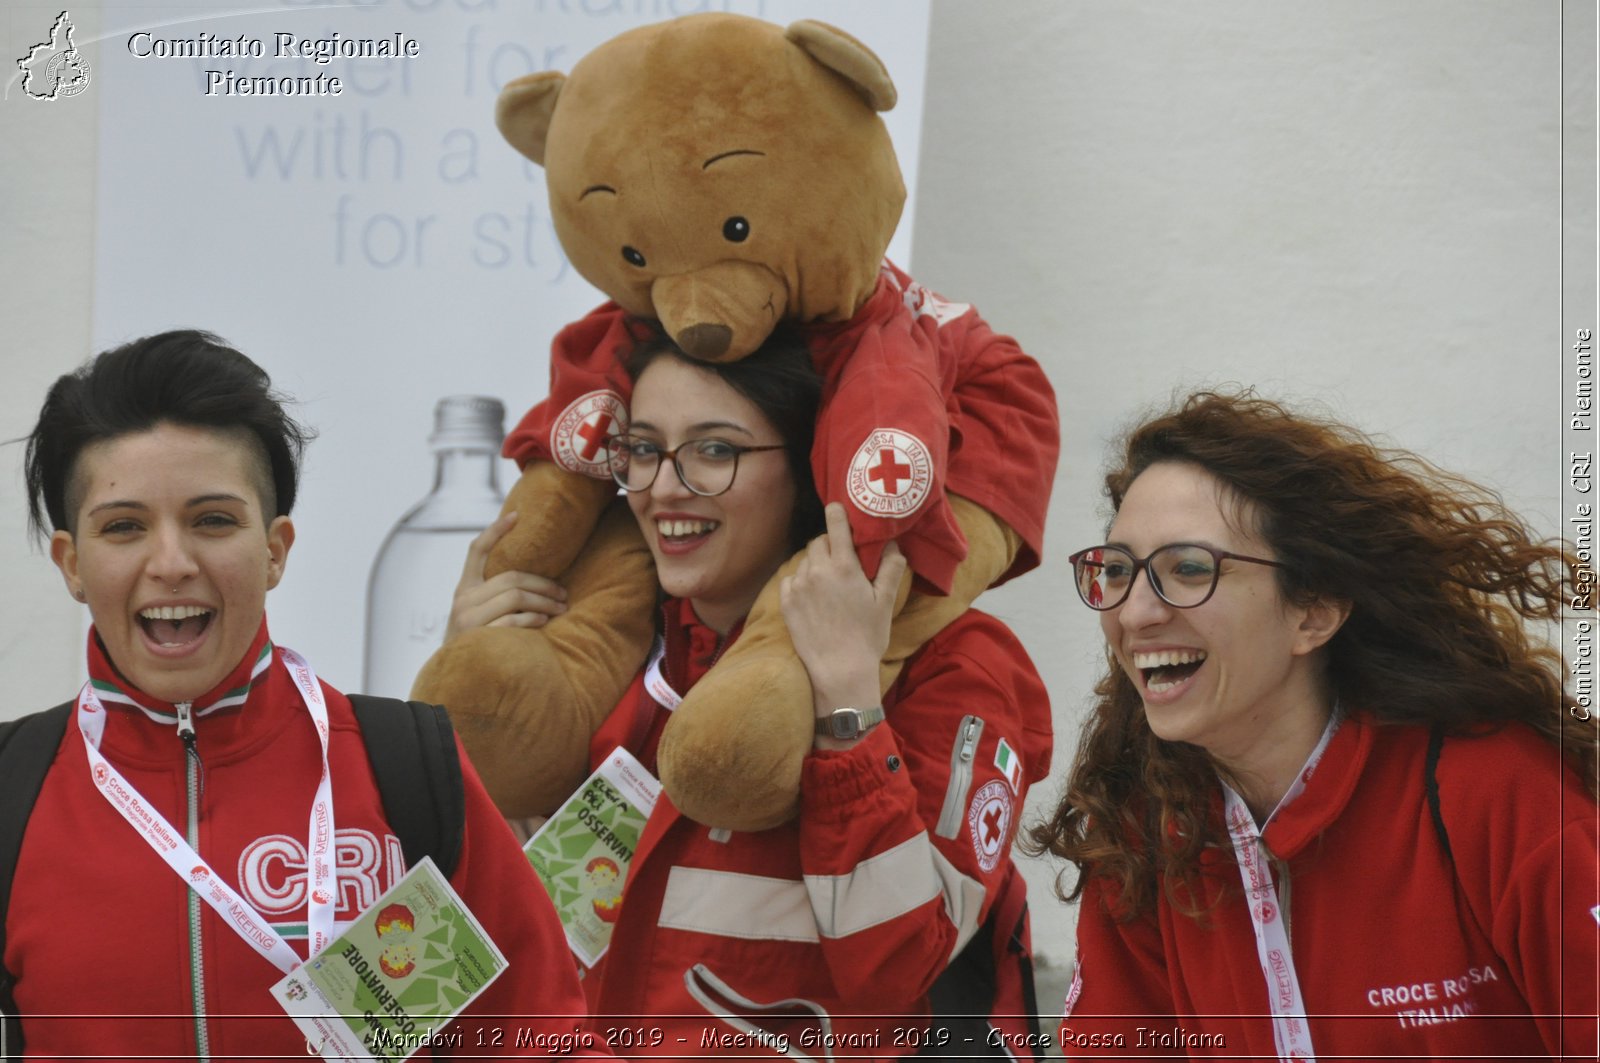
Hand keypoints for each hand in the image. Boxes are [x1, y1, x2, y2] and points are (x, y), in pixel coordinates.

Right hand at [444, 512, 567, 640]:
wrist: (453, 682)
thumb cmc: (475, 645)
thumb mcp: (477, 616)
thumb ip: (493, 597)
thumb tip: (534, 582)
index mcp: (464, 589)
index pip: (476, 550)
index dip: (495, 531)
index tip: (517, 515)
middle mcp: (463, 599)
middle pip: (511, 577)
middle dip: (543, 583)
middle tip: (564, 593)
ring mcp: (468, 618)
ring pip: (515, 596)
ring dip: (545, 601)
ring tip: (561, 608)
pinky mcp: (477, 637)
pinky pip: (513, 620)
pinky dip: (533, 619)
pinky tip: (545, 621)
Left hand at [780, 503, 906, 719]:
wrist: (839, 671)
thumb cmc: (867, 637)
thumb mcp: (885, 602)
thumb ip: (890, 569)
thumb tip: (894, 545)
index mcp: (844, 567)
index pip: (835, 524)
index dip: (837, 513)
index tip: (838, 509)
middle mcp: (818, 571)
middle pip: (819, 541)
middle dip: (830, 544)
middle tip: (843, 561)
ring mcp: (799, 586)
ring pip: (805, 560)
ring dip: (816, 564)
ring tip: (829, 584)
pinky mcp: (786, 602)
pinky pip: (791, 579)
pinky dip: (801, 582)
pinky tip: (813, 598)